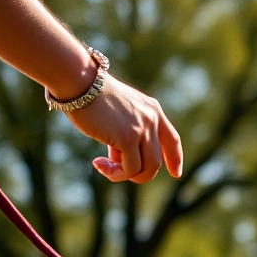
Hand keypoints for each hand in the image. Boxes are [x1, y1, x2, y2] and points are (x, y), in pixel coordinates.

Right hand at [62, 74, 183, 183]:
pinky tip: (98, 163)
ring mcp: (141, 129)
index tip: (176, 174)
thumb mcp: (117, 114)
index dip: (175, 159)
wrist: (80, 81)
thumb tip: (121, 159)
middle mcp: (152, 120)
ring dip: (124, 175)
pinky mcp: (127, 138)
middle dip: (138, 172)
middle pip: (156, 161)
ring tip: (104, 168)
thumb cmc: (90, 96)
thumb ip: (125, 134)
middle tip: (113, 168)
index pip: (171, 139)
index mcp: (152, 110)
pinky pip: (130, 169)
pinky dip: (114, 173)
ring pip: (146, 169)